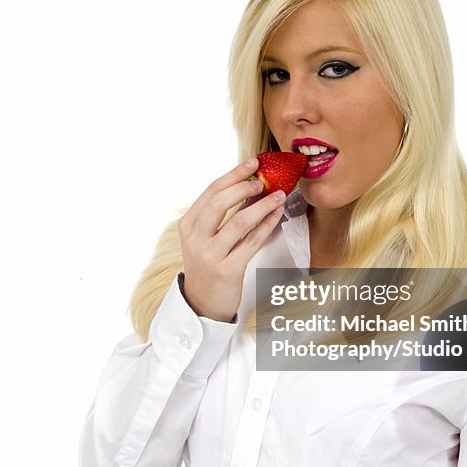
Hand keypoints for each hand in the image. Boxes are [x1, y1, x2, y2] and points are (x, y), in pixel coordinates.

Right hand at [178, 157, 285, 321]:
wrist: (201, 303)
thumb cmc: (207, 265)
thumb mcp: (205, 237)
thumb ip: (222, 214)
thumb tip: (250, 185)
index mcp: (187, 225)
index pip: (210, 191)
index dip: (234, 174)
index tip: (253, 162)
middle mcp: (195, 239)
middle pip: (219, 201)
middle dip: (244, 186)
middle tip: (263, 180)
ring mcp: (210, 255)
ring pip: (239, 221)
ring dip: (262, 205)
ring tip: (278, 195)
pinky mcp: (228, 270)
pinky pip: (252, 242)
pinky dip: (267, 225)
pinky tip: (277, 214)